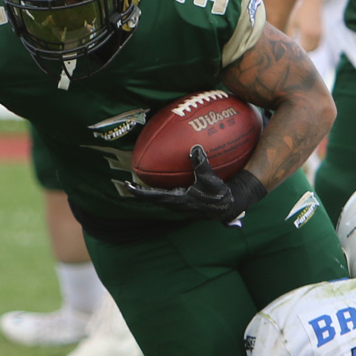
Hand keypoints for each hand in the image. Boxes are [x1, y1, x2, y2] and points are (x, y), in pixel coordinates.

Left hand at [124, 145, 268, 221]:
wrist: (229, 207)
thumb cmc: (219, 195)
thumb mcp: (211, 179)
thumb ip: (201, 164)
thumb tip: (194, 148)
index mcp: (178, 200)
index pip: (153, 196)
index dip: (139, 192)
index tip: (126, 186)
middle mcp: (176, 204)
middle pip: (153, 198)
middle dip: (141, 191)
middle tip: (128, 183)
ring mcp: (180, 204)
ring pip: (160, 197)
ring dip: (150, 190)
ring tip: (141, 181)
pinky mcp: (186, 201)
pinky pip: (170, 193)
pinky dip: (163, 186)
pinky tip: (165, 177)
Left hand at [289, 0, 324, 51]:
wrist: (312, 3)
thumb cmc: (300, 13)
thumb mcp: (293, 24)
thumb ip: (290, 35)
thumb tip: (287, 45)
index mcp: (306, 32)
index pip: (303, 49)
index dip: (298, 53)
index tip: (292, 53)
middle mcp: (315, 34)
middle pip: (310, 50)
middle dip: (303, 53)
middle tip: (296, 53)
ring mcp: (320, 34)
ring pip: (315, 48)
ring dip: (309, 50)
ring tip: (301, 50)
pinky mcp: (322, 33)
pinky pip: (319, 44)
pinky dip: (314, 47)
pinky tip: (307, 45)